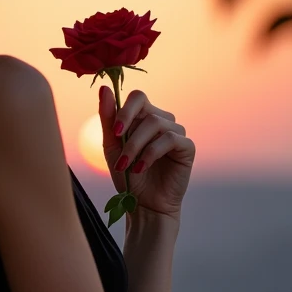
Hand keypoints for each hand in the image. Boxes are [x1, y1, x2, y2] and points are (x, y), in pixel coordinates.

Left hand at [99, 86, 195, 221]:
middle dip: (128, 130)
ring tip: (126, 166)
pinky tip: (141, 168)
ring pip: (156, 124)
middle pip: (146, 109)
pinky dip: (151, 153)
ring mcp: (176, 132)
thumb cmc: (127, 176)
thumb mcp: (111, 147)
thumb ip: (108, 118)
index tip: (114, 131)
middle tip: (118, 152)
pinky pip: (171, 139)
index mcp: (143, 117)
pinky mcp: (187, 147)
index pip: (137, 97)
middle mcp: (161, 121)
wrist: (143, 204)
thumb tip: (104, 88)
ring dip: (136, 146)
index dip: (124, 110)